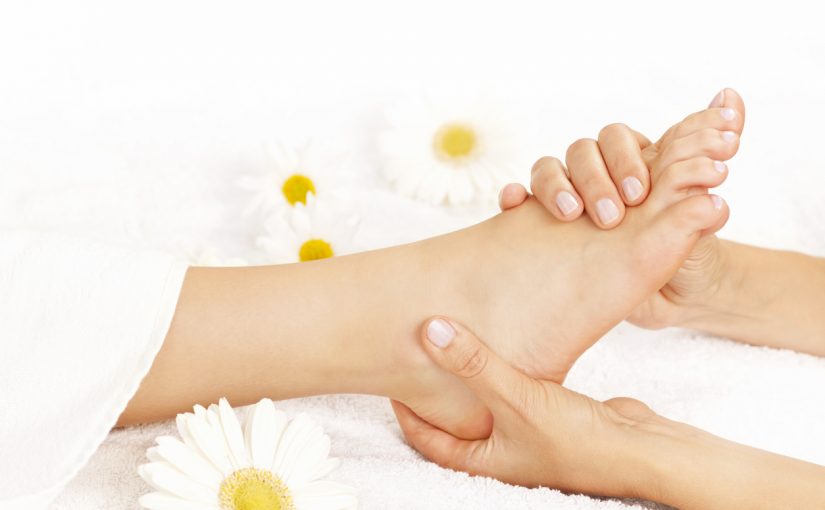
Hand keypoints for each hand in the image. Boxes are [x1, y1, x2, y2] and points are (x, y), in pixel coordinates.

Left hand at [392, 316, 658, 497]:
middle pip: (453, 420)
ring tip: (453, 343)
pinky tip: (504, 343)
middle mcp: (502, 448)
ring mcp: (527, 431)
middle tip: (414, 356)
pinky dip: (504, 369)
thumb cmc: (578, 441)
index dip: (404, 412)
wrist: (642, 449)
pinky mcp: (551, 412)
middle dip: (434, 392)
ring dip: (470, 378)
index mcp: (484, 458)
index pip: (428, 439)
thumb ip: (474, 365)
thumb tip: (430, 330)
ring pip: (485, 402)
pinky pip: (516, 388)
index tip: (390, 380)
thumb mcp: (517, 398)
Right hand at [500, 88, 745, 327]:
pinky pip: (520, 203)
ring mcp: (572, 202)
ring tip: (571, 216)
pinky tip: (515, 205)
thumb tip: (730, 97)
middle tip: (612, 214)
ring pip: (548, 171)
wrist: (672, 303)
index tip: (640, 192)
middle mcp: (601, 179)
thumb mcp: (704, 209)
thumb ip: (706, 160)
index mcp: (634, 168)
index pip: (617, 140)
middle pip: (582, 152)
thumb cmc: (690, 257)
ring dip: (556, 186)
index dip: (624, 159)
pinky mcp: (545, 229)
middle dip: (594, 178)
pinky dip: (514, 198)